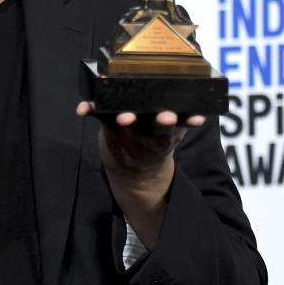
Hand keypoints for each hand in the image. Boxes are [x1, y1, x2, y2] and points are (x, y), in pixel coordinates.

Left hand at [75, 103, 204, 246]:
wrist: (135, 175)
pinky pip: (99, 116)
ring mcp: (129, 133)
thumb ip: (182, 125)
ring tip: (124, 117)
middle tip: (166, 117)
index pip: (180, 127)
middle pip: (158, 128)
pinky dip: (90, 110)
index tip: (193, 118)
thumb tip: (200, 116)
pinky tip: (83, 109)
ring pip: (129, 122)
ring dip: (126, 119)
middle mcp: (150, 135)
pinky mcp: (109, 129)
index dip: (186, 122)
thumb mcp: (172, 138)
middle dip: (163, 122)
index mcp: (167, 135)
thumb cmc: (155, 145)